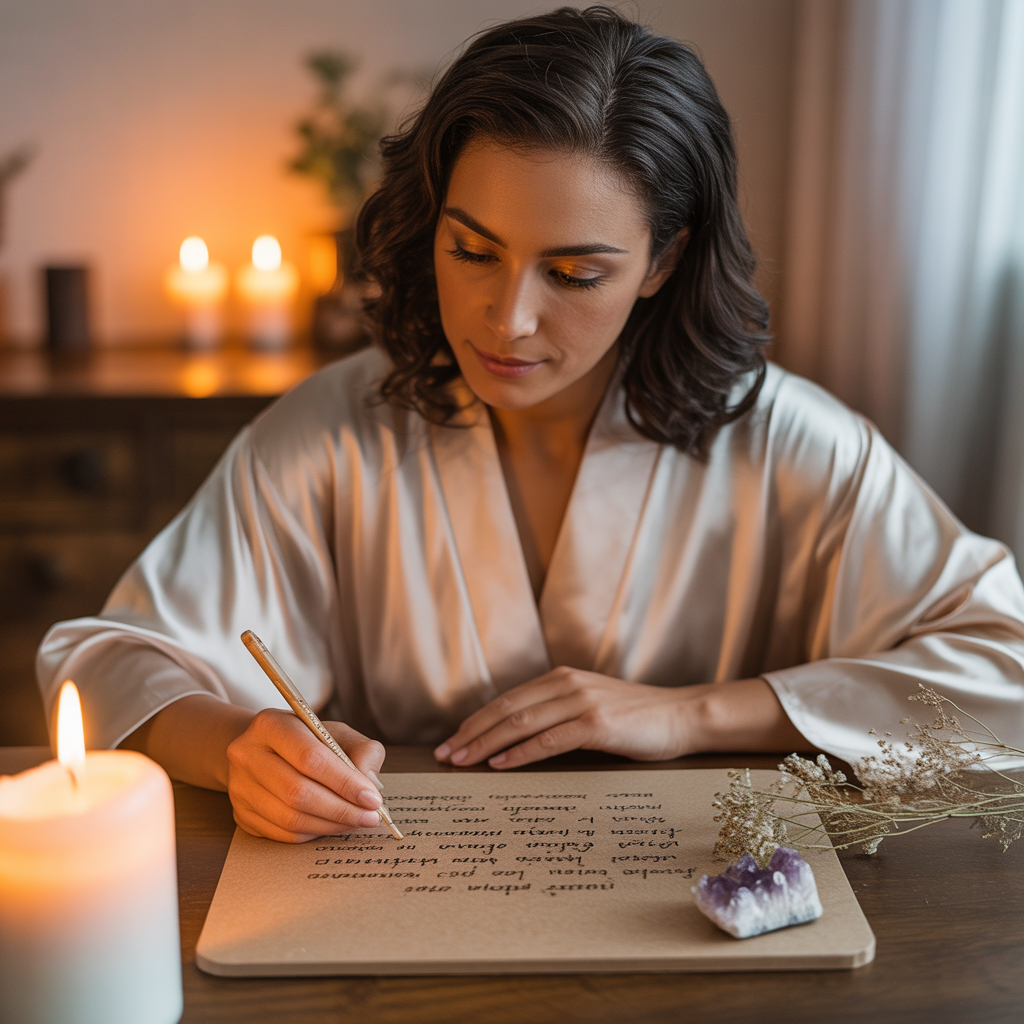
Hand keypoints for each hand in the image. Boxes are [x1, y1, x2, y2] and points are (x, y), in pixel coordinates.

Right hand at [226, 709, 386, 842]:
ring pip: (290, 818)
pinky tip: (332, 824)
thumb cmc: (305, 740)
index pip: (310, 758)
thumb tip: (370, 783)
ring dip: (330, 824)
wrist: (261, 750)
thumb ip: (361, 750)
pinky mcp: (241, 814)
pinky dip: (313, 832)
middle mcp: (247, 754)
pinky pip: (283, 833)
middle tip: (370, 816)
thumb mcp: (335, 732)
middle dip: (341, 809)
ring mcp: (239, 787)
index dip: (344, 781)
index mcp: (271, 724)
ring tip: (356, 821)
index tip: (372, 798)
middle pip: (298, 792)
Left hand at [433, 667, 700, 769]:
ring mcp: (582, 702)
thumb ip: (558, 713)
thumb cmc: (636, 720)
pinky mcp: (597, 724)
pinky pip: (549, 740)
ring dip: (487, 744)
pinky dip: (521, 753)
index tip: (452, 742)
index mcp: (562, 679)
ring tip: (464, 761)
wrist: (681, 716)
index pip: (507, 700)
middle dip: (471, 733)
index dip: (476, 721)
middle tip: (446, 755)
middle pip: (506, 709)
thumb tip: (516, 739)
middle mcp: (567, 685)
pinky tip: (501, 765)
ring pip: (521, 723)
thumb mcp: (590, 707)